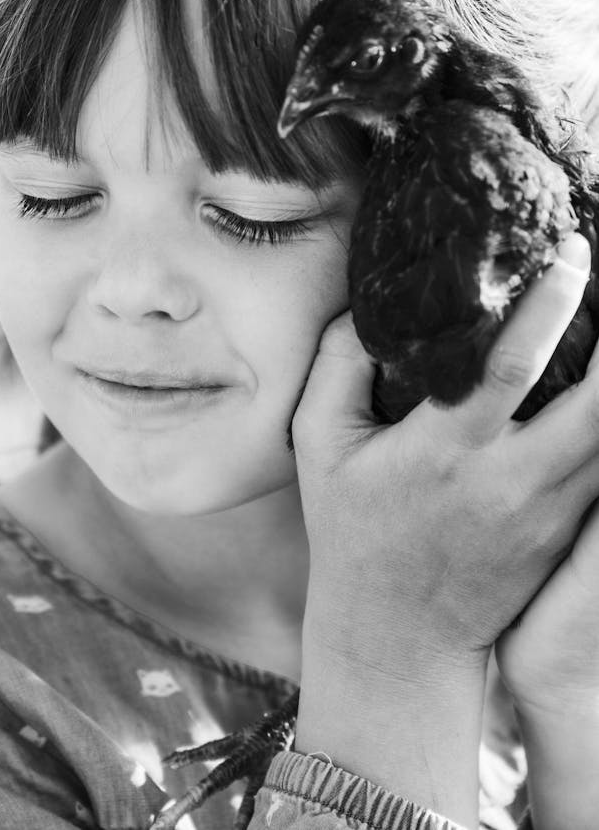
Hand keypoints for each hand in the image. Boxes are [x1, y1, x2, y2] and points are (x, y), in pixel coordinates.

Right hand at [293, 232, 598, 677]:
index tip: (572, 251)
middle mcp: (511, 480)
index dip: (550, 303)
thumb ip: (337, 367)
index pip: (510, 367)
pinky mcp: (567, 532)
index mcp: (446, 451)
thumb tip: (368, 308)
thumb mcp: (318, 444)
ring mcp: (549, 512)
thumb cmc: (352, 530)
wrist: (396, 637)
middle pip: (598, 404)